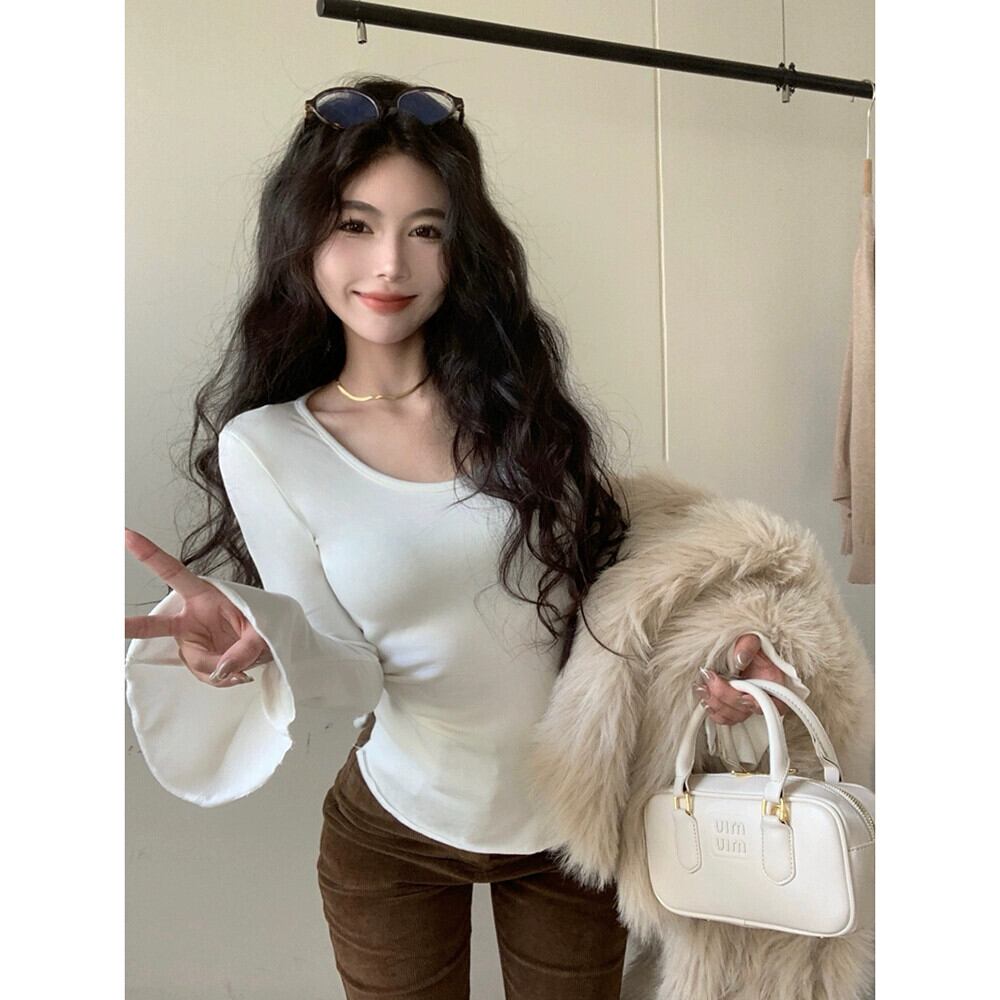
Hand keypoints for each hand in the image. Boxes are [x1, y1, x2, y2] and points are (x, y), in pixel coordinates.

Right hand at [125, 529, 270, 686]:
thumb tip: (223, 671)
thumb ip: (244, 650)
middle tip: (109, 624)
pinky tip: (236, 673)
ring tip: (244, 663)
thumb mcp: (263, 632)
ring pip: (195, 661)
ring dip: (219, 667)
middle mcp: (191, 617)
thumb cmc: (265, 625)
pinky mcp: (197, 658)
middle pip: (154, 624)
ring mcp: (192, 640)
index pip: (172, 572)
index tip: (127, 535)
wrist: (270, 643)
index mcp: (204, 594)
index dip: (149, 554)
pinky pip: (203, 673)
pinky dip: (221, 678)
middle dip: (129, 626)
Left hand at [693, 633, 789, 725]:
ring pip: (733, 715)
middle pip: (747, 710)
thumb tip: (740, 659)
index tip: (744, 696)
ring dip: (716, 702)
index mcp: (774, 683)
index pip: (776, 705)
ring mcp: (745, 703)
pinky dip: (712, 708)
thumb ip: (747, 646)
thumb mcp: (750, 638)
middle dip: (726, 696)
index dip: (759, 705)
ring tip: (703, 685)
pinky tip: (704, 694)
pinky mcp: (731, 705)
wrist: (733, 648)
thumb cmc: (745, 644)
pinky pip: (723, 716)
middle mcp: (761, 697)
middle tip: (711, 677)